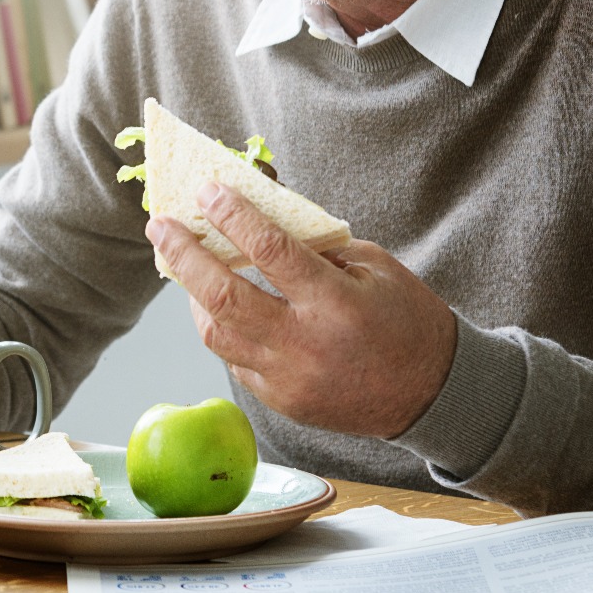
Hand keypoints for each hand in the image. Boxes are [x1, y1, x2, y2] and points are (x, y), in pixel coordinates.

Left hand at [146, 183, 456, 438]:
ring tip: (183, 264)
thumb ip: (316, 244)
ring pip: (216, 333)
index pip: (272, 252)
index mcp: (337, 303)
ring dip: (192, 295)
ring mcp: (288, 379)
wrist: (431, 393)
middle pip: (224, 297)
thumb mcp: (373, 267)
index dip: (234, 217)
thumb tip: (258, 208)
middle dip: (184, 256)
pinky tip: (217, 305)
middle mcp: (306, 344)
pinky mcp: (280, 401)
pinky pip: (234, 359)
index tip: (206, 191)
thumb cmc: (405, 319)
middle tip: (160, 226)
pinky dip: (222, 328)